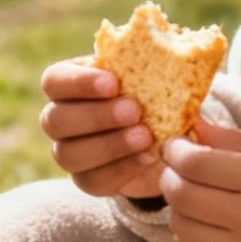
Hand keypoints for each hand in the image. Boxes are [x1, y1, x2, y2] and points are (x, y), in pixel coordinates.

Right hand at [40, 59, 162, 199]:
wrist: (166, 137)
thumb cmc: (157, 95)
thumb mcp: (161, 78)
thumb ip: (163, 70)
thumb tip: (186, 60)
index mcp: (70, 84)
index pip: (54, 81)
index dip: (78, 82)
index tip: (114, 83)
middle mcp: (60, 118)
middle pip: (55, 120)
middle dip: (96, 116)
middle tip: (134, 111)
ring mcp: (69, 152)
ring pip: (68, 154)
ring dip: (108, 145)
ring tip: (147, 137)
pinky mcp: (87, 179)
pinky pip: (92, 181)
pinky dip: (121, 170)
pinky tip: (148, 158)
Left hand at [160, 115, 240, 241]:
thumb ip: (231, 138)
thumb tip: (188, 126)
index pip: (195, 165)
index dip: (176, 152)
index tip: (176, 147)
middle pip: (182, 197)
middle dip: (171, 179)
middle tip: (178, 171)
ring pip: (183, 231)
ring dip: (180, 210)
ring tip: (196, 199)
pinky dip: (196, 240)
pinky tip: (213, 227)